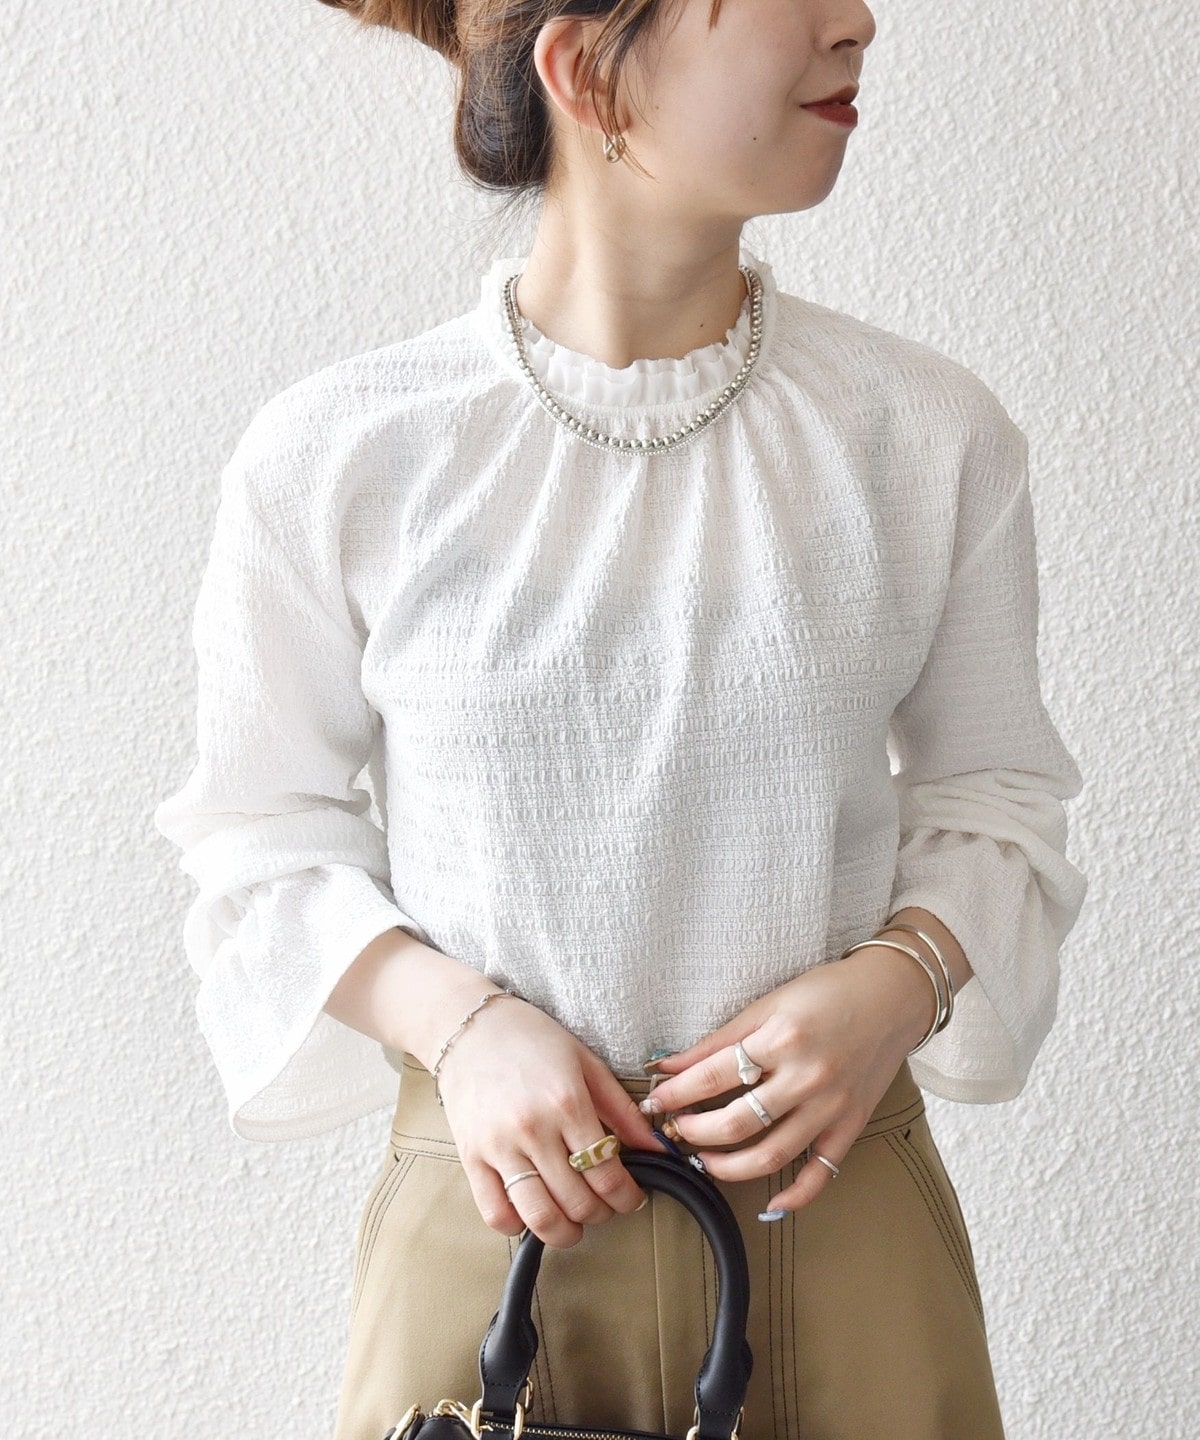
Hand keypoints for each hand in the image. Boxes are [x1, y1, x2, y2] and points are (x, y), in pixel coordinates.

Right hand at [434, 997, 663, 1247]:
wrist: (469, 1025)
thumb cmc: (532, 1039)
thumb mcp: (586, 1063)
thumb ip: (622, 1110)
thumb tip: (658, 1148)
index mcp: (568, 1103)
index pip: (607, 1174)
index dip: (627, 1197)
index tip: (631, 1198)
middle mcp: (533, 1129)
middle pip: (577, 1202)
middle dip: (600, 1214)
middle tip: (604, 1205)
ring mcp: (498, 1146)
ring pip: (539, 1216)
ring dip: (564, 1232)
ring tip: (573, 1222)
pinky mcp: (470, 1157)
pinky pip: (495, 1212)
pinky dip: (518, 1226)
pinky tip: (531, 1213)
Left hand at [639, 949, 934, 1214]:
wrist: (891, 997)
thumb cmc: (826, 992)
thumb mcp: (768, 1004)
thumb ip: (719, 1039)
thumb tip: (669, 1065)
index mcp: (782, 1039)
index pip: (714, 1077)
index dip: (675, 1093)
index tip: (652, 1102)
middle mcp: (807, 1077)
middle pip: (738, 1122)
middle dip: (695, 1132)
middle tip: (673, 1131)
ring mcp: (832, 1106)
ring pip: (772, 1155)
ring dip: (729, 1167)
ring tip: (703, 1161)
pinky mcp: (851, 1125)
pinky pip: (822, 1172)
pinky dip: (796, 1196)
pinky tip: (769, 1205)